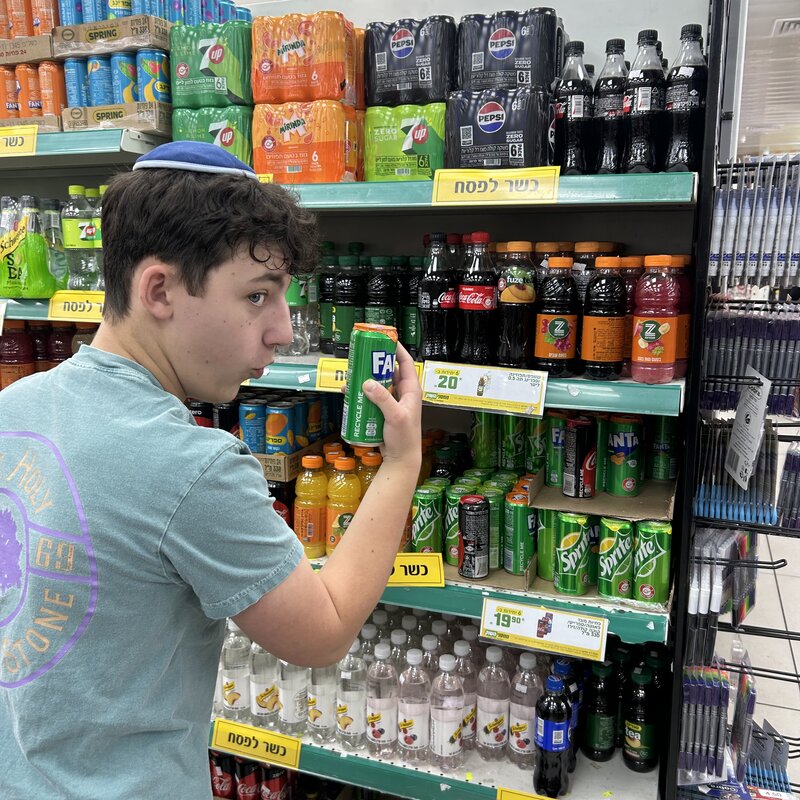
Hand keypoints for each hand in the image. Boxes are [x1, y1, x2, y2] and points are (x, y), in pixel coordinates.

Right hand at [361, 342, 421, 469]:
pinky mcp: (382, 412)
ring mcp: (392, 403)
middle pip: (389, 372)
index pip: (406, 363)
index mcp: (411, 390)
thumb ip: (382, 399)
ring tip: (352, 373)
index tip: (384, 340)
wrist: (401, 459)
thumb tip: (367, 382)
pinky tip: (349, 393)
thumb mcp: (395, 416)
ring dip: (366, 379)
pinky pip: (371, 398)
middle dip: (375, 363)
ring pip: (379, 384)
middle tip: (362, 356)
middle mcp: (402, 394)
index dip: (396, 350)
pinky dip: (361, 394)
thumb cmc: (404, 438)